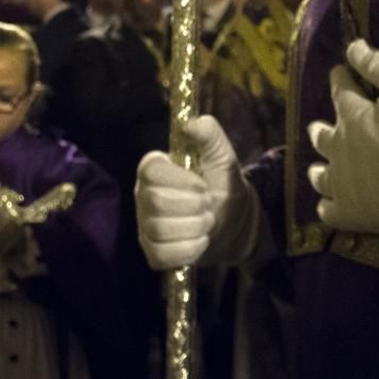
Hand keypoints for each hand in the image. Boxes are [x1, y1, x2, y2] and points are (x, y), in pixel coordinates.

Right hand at [135, 115, 258, 269]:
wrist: (235, 223)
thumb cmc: (222, 185)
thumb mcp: (222, 156)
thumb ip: (210, 135)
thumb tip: (192, 123)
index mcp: (156, 168)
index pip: (150, 171)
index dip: (179, 180)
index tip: (202, 185)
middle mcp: (143, 195)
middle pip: (154, 203)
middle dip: (192, 207)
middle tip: (209, 205)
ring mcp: (145, 225)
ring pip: (158, 230)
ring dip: (193, 228)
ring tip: (208, 222)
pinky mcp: (153, 251)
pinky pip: (161, 256)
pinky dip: (188, 251)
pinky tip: (200, 241)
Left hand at [306, 39, 378, 234]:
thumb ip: (378, 65)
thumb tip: (352, 46)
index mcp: (353, 115)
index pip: (340, 91)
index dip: (340, 80)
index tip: (339, 74)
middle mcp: (340, 147)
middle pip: (322, 137)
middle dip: (321, 129)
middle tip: (321, 128)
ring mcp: (343, 183)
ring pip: (319, 176)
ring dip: (319, 170)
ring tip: (320, 170)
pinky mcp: (351, 214)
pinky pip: (328, 212)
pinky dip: (328, 207)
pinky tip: (331, 206)